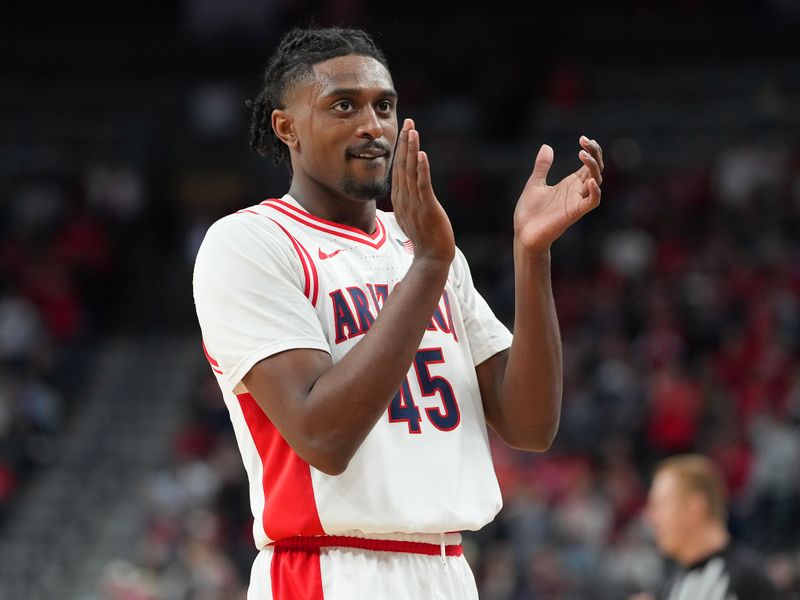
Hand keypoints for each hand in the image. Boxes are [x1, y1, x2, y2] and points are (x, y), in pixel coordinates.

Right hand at [391, 118, 454, 264]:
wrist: (432, 258)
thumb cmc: (424, 239)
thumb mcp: (411, 217)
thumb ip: (408, 202)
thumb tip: (405, 193)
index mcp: (400, 200)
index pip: (398, 169)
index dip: (401, 149)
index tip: (405, 131)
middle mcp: (404, 199)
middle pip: (402, 166)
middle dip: (405, 143)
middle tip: (408, 121)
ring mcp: (414, 204)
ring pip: (410, 172)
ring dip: (411, 150)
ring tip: (412, 130)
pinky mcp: (427, 209)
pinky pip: (423, 186)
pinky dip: (422, 169)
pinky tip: (421, 154)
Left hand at [513, 136, 603, 252]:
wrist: (523, 233)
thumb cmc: (530, 212)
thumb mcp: (534, 184)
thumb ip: (542, 167)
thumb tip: (546, 147)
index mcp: (570, 184)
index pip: (588, 164)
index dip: (591, 150)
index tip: (583, 138)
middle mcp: (577, 191)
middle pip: (596, 170)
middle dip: (595, 154)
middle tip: (586, 142)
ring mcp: (577, 201)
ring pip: (596, 182)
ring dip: (593, 168)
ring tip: (583, 154)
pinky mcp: (575, 213)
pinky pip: (591, 202)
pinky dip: (594, 192)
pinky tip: (589, 181)